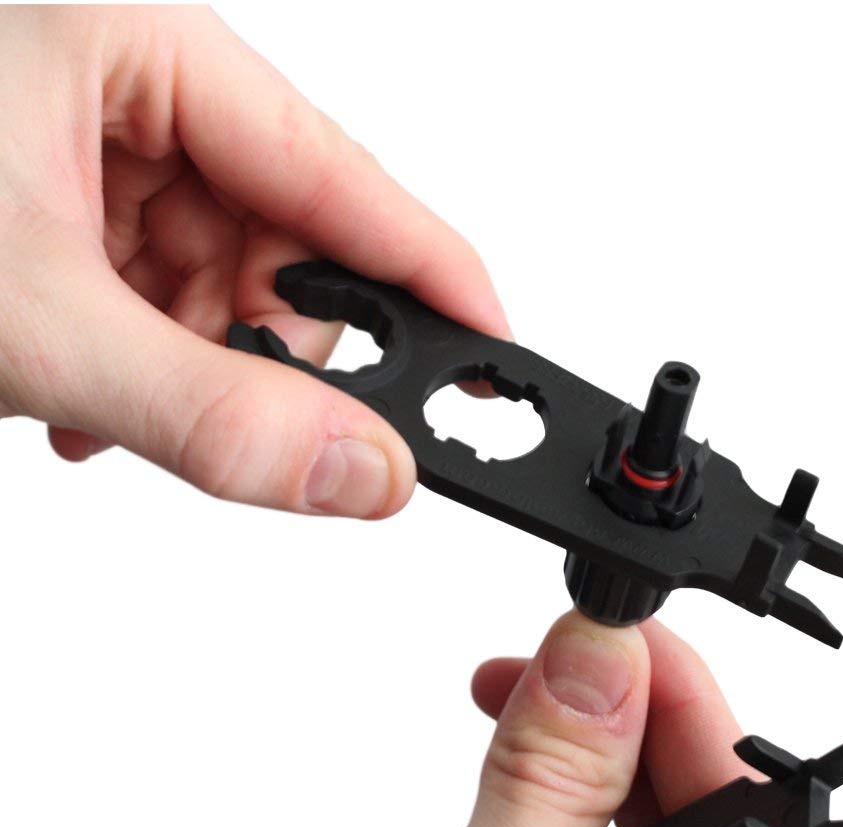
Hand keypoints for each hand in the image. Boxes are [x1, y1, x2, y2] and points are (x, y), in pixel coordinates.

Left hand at [0, 6, 506, 517]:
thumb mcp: (37, 326)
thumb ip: (210, 410)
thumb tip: (364, 466)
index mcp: (134, 42)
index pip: (337, 169)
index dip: (428, 270)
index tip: (493, 347)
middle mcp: (135, 83)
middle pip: (290, 238)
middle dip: (269, 343)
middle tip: (228, 409)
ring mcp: (108, 142)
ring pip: (237, 278)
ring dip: (202, 361)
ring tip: (114, 403)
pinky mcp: (84, 198)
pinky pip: (178, 289)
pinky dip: (159, 357)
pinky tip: (98, 390)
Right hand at [316, 612, 797, 826]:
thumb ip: (550, 789)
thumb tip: (600, 661)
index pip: (747, 826)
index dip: (691, 709)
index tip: (628, 634)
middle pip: (695, 819)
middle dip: (627, 720)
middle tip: (562, 656)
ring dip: (582, 750)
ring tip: (520, 697)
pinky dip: (546, 799)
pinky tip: (513, 763)